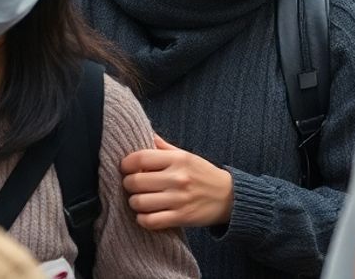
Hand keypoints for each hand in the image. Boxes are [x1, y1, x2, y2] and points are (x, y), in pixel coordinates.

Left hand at [120, 135, 234, 229]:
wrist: (229, 197)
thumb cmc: (203, 174)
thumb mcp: (186, 155)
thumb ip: (163, 147)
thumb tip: (145, 133)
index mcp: (178, 159)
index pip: (140, 158)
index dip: (126, 163)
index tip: (126, 167)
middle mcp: (178, 178)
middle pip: (135, 181)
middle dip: (129, 184)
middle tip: (132, 185)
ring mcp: (179, 199)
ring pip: (139, 202)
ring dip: (134, 202)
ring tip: (139, 199)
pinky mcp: (181, 217)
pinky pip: (150, 221)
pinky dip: (142, 219)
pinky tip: (145, 214)